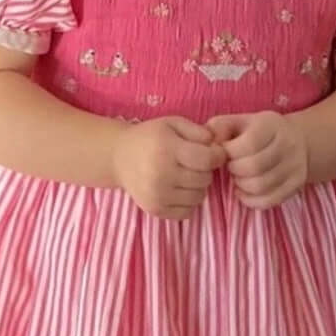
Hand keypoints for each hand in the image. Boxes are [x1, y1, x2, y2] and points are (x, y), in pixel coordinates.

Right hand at [112, 116, 227, 220]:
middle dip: (205, 170)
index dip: (217, 156)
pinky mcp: (155, 209)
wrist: (118, 157)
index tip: (213, 153)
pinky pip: (188, 212)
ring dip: (197, 187)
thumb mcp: (173, 123)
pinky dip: (188, 202)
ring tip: (185, 175)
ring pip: (199, 197)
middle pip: (205, 179)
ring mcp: (157, 195)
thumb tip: (217, 145)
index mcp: (167, 149)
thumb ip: (198, 131)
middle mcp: (161, 174)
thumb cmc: (150, 137)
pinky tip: (178, 189)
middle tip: (193, 163)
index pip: (207, 160)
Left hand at [206, 111, 308, 209]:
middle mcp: (287, 144)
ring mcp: (294, 167)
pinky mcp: (296, 186)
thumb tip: (209, 143)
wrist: (299, 140)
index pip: (249, 143)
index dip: (229, 152)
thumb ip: (220, 127)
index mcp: (271, 124)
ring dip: (241, 185)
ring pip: (260, 186)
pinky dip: (250, 200)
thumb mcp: (240, 121)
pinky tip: (244, 191)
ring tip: (238, 178)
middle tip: (231, 167)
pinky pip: (269, 201)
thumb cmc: (259, 131)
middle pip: (254, 167)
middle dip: (235, 170)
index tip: (224, 153)